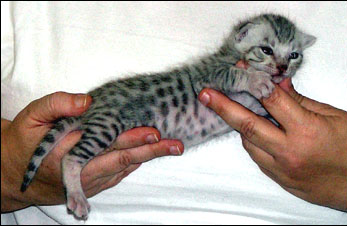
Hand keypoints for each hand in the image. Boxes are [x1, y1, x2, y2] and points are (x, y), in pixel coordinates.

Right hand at [1, 92, 183, 211]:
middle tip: (174, 143)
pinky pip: (120, 173)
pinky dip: (137, 163)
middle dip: (149, 151)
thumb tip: (88, 101)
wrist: (18, 177)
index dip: (130, 139)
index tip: (153, 132)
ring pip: (125, 167)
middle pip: (121, 159)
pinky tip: (153, 153)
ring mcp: (91, 179)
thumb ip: (57, 105)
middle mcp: (83, 170)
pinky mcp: (96, 183)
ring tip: (173, 147)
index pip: (105, 144)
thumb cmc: (26, 140)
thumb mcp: (32, 116)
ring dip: (149, 158)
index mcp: (66, 152)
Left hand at [199, 78, 346, 211]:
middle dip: (223, 107)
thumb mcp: (333, 117)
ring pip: (248, 143)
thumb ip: (300, 101)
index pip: (271, 100)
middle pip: (248, 125)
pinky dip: (253, 142)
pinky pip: (257, 157)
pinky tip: (256, 132)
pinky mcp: (278, 180)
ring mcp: (281, 169)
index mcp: (306, 131)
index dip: (253, 82)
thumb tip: (276, 84)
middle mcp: (289, 152)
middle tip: (206, 95)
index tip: (238, 71)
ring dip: (240, 125)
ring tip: (235, 110)